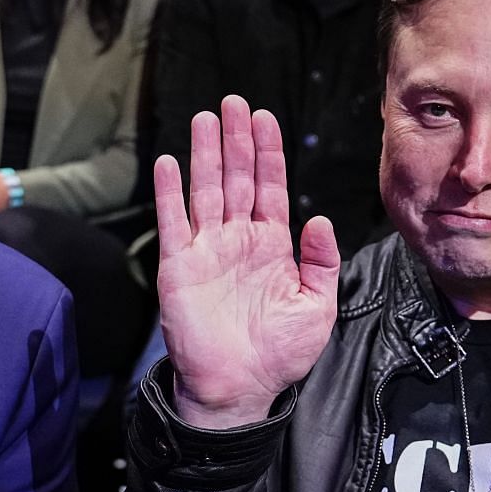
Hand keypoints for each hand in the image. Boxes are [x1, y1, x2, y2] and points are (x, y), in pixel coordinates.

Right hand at [153, 95, 339, 429]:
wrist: (238, 389)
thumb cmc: (279, 354)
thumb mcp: (316, 307)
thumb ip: (321, 262)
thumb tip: (317, 219)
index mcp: (272, 247)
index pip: (270, 188)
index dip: (268, 153)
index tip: (266, 118)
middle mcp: (238, 241)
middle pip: (236, 179)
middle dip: (237, 141)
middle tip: (235, 102)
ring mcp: (206, 250)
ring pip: (205, 191)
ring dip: (205, 154)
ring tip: (206, 118)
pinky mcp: (178, 266)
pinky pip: (173, 222)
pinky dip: (170, 192)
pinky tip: (170, 162)